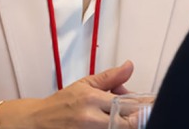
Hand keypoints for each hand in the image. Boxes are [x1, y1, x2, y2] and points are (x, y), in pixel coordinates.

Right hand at [0, 60, 134, 128]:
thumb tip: (129, 66)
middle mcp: (91, 119)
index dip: (143, 106)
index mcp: (92, 99)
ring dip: (126, 123)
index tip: (152, 104)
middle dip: (138, 118)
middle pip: (128, 123)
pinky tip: (113, 123)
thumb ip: (109, 77)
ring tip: (122, 116)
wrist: (37, 123)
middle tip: (142, 113)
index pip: (127, 103)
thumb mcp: (84, 84)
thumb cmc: (60, 105)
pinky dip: (116, 128)